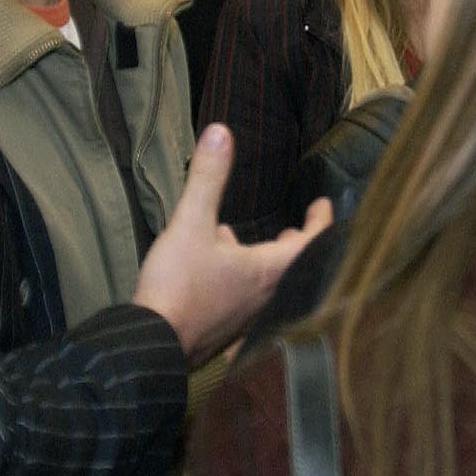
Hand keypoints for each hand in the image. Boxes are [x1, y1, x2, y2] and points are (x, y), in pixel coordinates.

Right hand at [133, 125, 331, 360]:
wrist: (151, 343)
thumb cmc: (177, 286)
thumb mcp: (190, 224)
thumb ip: (208, 179)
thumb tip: (221, 132)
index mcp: (267, 271)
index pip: (310, 244)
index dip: (320, 222)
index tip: (323, 204)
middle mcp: (265, 297)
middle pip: (292, 267)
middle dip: (297, 245)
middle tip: (298, 229)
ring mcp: (246, 316)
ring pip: (268, 283)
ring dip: (269, 260)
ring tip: (260, 242)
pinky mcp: (225, 326)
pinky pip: (245, 296)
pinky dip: (243, 276)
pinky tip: (216, 263)